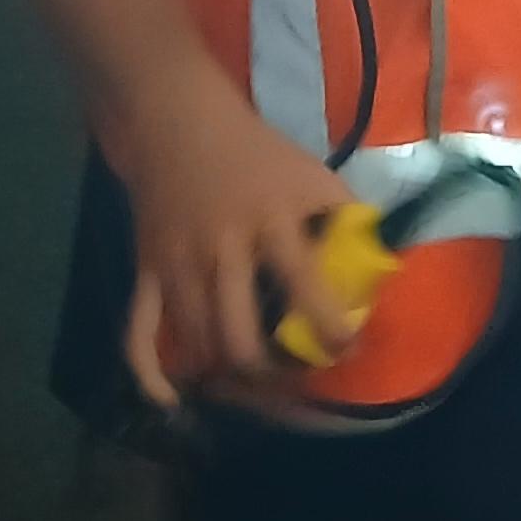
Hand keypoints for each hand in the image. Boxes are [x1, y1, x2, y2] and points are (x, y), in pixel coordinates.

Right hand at [110, 81, 360, 406]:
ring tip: (255, 383)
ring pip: (198, 343)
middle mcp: (221, 248)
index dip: (329, 329)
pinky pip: (137, 332)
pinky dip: (150, 373)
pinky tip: (174, 400)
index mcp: (271, 220)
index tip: (346, 348)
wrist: (177, 121)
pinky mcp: (146, 270)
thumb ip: (347, 220)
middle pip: (239, 335)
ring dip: (227, 375)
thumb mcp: (312, 175)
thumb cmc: (258, 153)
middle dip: (270, 373)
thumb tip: (383, 270)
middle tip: (292, 376)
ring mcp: (177, 263)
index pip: (304, 285)